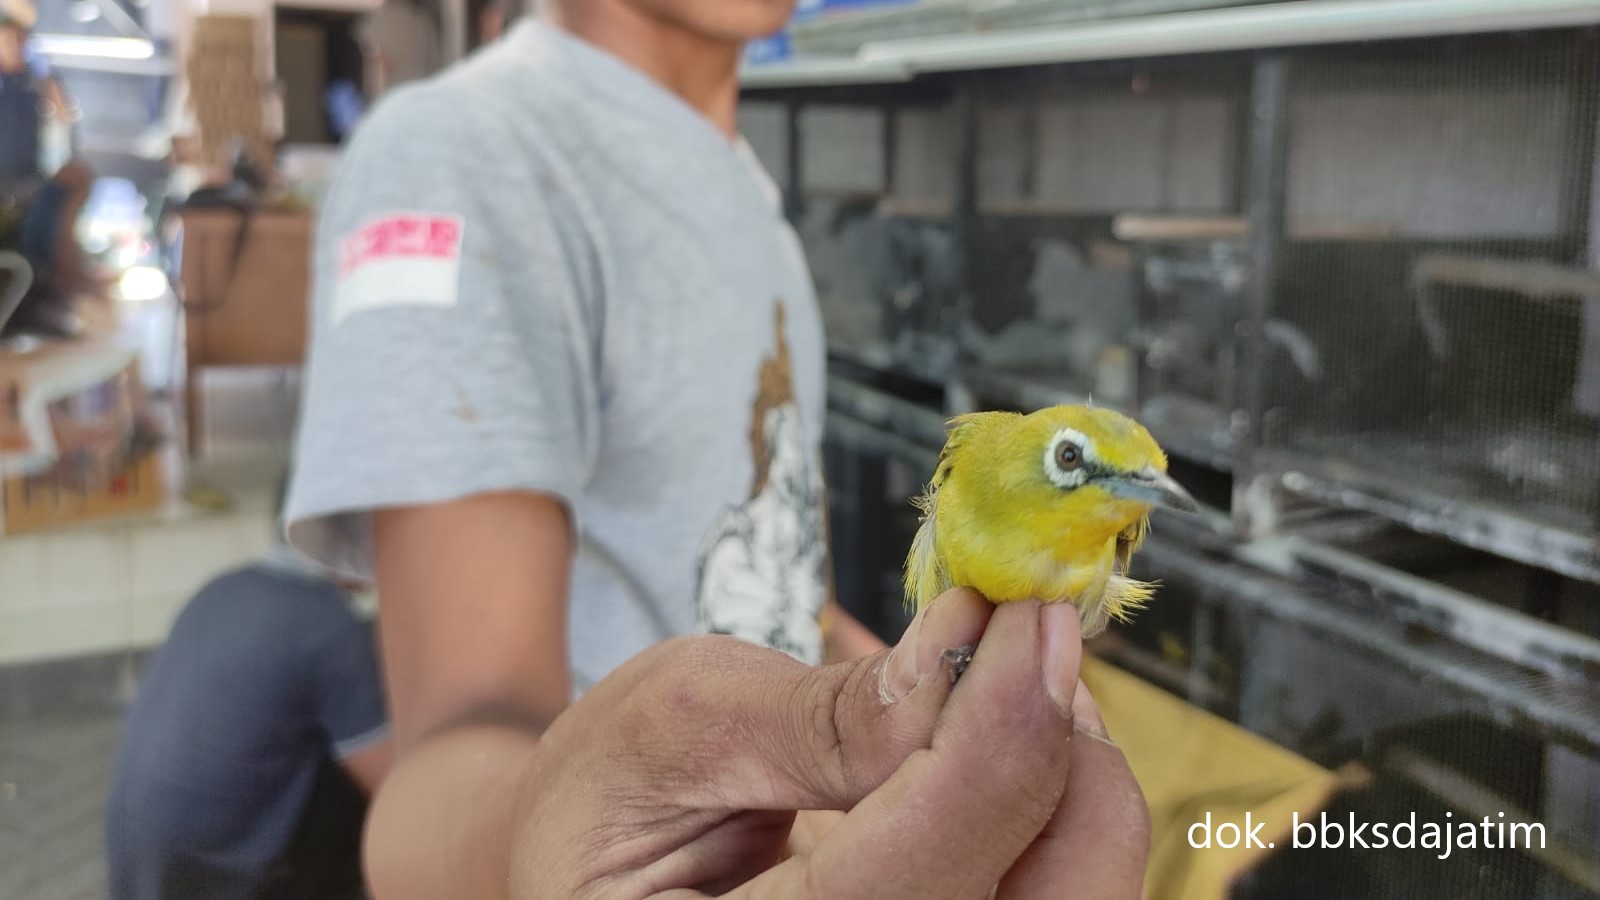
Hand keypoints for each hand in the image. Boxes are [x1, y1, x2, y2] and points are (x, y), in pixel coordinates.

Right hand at [509, 589, 1149, 898]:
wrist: (592, 863)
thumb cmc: (608, 797)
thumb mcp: (676, 722)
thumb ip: (826, 714)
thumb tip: (972, 651)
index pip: (913, 884)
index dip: (996, 738)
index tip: (1029, 616)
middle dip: (1065, 771)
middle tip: (1035, 645)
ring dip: (1076, 790)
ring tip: (1013, 686)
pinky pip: (1046, 896)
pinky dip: (1059, 816)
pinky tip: (1014, 744)